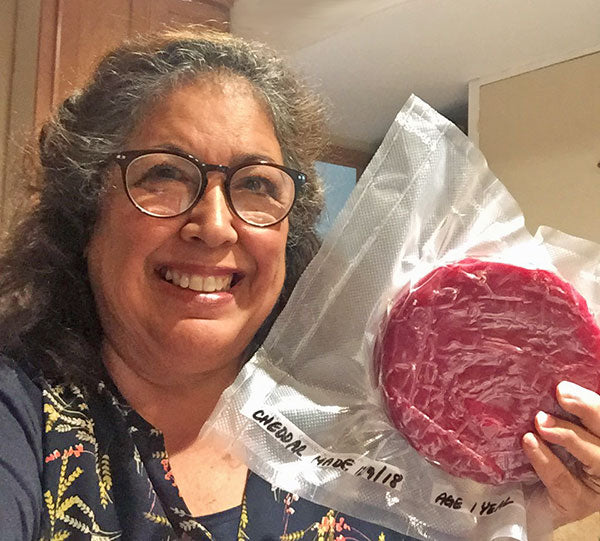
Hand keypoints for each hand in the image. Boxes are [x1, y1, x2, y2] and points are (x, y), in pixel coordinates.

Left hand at [522, 381, 599, 527]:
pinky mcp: (577, 504)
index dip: (592, 402)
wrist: (520, 500)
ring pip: (596, 458)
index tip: (565, 385)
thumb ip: (556, 412)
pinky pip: (564, 480)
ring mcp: (596, 487)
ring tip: (540, 420)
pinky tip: (529, 442)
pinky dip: (546, 459)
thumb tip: (549, 385)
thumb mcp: (550, 431)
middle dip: (590, 411)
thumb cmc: (539, 457)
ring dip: (569, 435)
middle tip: (561, 393)